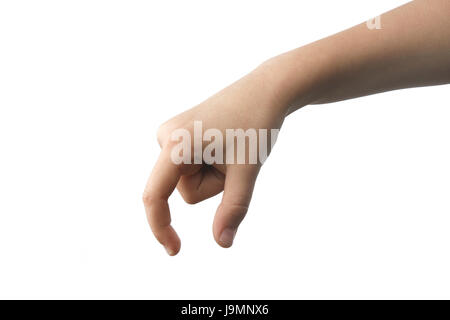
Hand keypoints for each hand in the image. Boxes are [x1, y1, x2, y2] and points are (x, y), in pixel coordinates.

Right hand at [143, 64, 287, 255]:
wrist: (266, 90)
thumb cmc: (257, 126)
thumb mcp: (246, 170)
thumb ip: (234, 209)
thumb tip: (222, 243)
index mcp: (175, 143)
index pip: (155, 195)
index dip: (161, 227)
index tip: (175, 250)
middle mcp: (167, 137)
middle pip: (186, 191)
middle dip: (214, 185)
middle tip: (235, 156)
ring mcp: (173, 135)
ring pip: (190, 181)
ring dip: (215, 174)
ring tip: (231, 147)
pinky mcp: (181, 135)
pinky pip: (193, 168)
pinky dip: (211, 166)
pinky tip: (224, 143)